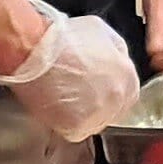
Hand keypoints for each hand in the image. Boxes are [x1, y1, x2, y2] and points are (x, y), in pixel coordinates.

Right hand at [0, 1, 141, 140]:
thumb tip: (117, 59)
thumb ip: (116, 50)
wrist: (34, 50)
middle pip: (113, 112)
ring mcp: (97, 115)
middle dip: (98, 104)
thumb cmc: (62, 38)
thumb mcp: (101, 31)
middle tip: (77, 95)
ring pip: (94, 123)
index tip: (97, 89)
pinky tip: (56, 107)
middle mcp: (117, 99)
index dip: (110, 92)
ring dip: (82, 115)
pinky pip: (75, 132)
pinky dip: (65, 123)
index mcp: (127, 77)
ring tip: (63, 99)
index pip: (128, 95)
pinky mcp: (76, 127)